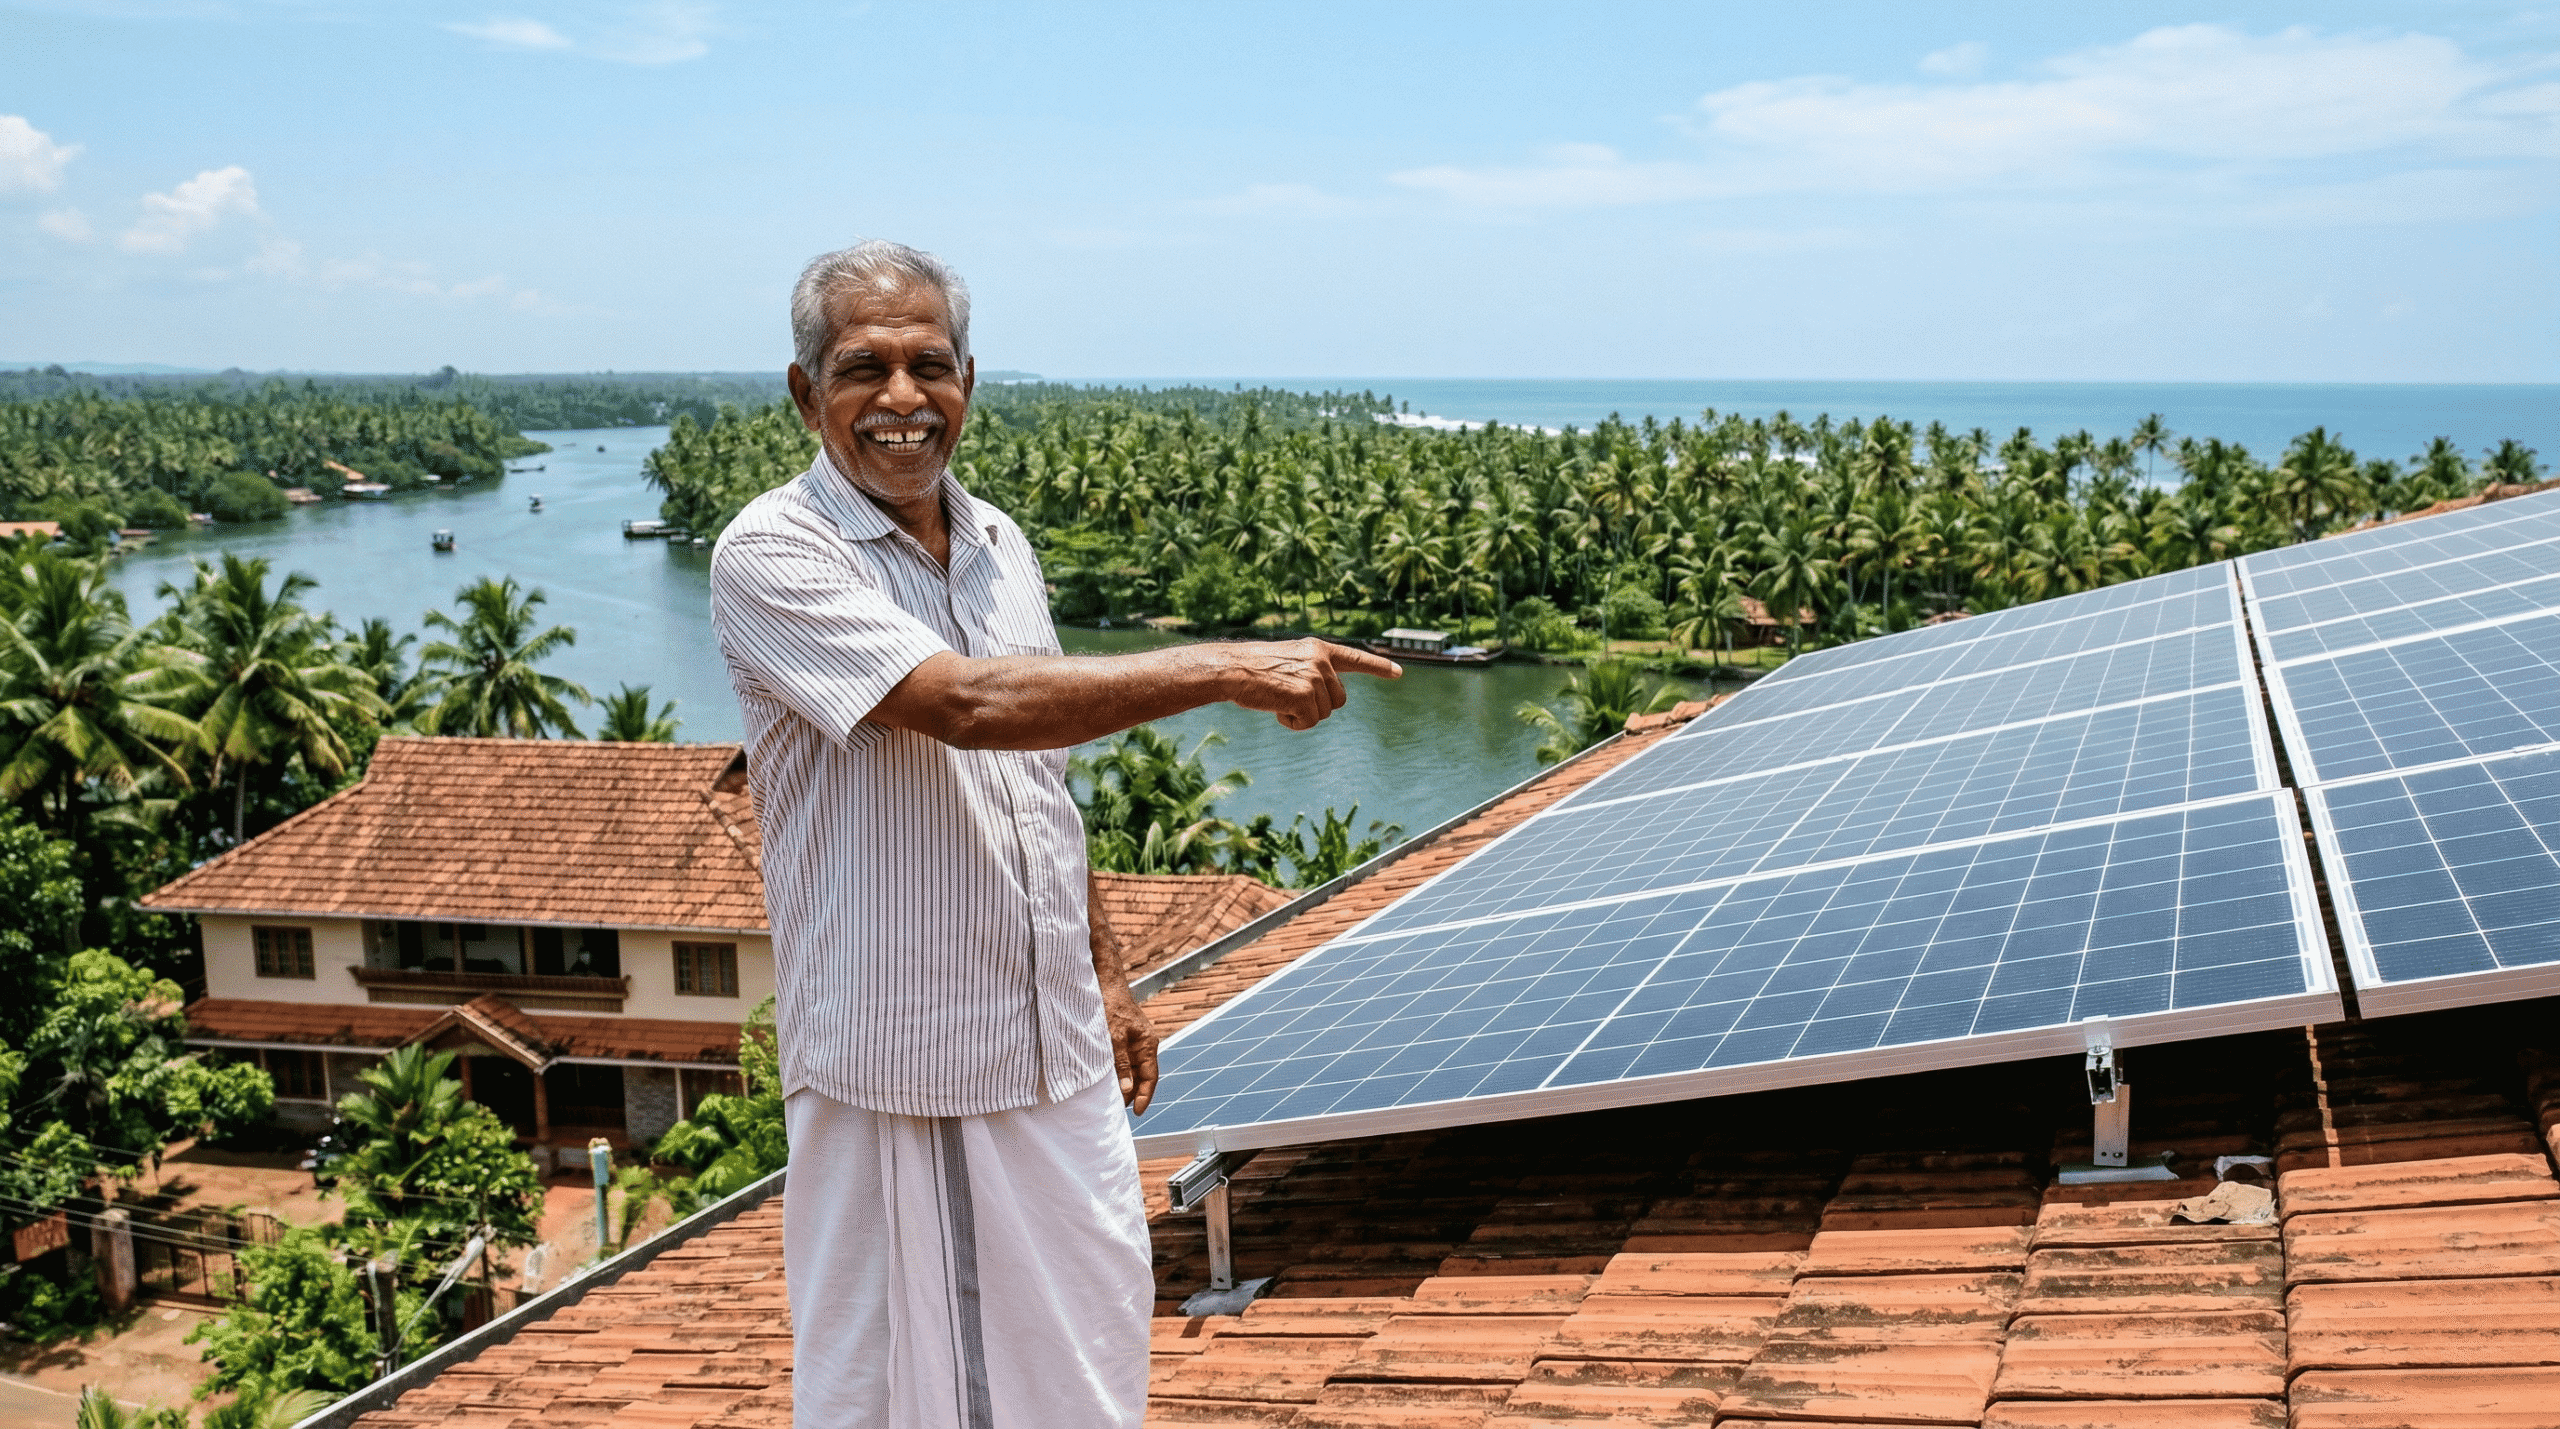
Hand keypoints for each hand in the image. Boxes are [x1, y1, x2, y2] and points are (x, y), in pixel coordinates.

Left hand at [1104, 985, 1160, 1113]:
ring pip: (1133, 1070)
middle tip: (1118, 1109)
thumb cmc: (1112, 1008)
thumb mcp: (1114, 1037)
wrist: (1106, 985)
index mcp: (1148, 1044)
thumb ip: (1121, 1063)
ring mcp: (1135, 1043)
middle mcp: (1145, 1045)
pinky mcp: (1124, 1040)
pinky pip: (1125, 1061)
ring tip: (1112, 1099)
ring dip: (1125, 1084)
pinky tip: (1109, 1081)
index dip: (1145, 1096)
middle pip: (1142, 1076)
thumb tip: (1126, 1089)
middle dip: (1133, 1093)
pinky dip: (1119, 1072)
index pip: (1151, 1077)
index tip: (1137, 1112)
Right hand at [1219, 639, 1402, 730]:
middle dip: (1317, 706)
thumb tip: (1327, 697)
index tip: (1399, 673)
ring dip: (1301, 714)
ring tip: (1277, 699)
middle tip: (1288, 697)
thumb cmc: (1254, 669)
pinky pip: (1308, 722)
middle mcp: (1321, 661)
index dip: (1378, 667)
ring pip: (1323, 714)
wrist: (1233, 670)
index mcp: (1318, 649)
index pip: (1354, 658)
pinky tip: (1275, 708)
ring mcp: (1315, 678)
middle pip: (1338, 699)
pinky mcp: (1305, 695)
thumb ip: (1312, 672)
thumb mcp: (1289, 661)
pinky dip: (1292, 723)